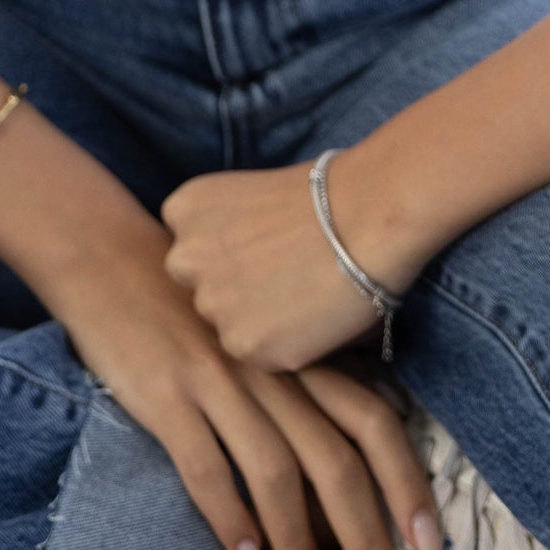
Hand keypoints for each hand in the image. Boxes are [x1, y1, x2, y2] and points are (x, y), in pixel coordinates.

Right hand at [46, 229, 440, 549]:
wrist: (110, 257)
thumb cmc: (197, 302)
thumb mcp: (266, 327)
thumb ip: (311, 375)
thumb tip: (372, 434)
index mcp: (301, 353)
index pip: (375, 421)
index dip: (408, 485)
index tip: (433, 545)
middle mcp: (271, 368)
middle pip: (337, 459)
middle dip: (367, 536)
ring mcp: (218, 379)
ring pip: (275, 470)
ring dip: (298, 538)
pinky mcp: (166, 394)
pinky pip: (205, 467)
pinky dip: (229, 518)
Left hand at [159, 157, 409, 371]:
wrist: (365, 215)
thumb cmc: (324, 195)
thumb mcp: (248, 194)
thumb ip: (224, 232)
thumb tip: (230, 265)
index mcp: (183, 209)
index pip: (189, 247)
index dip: (226, 253)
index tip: (258, 248)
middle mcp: (185, 259)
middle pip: (200, 289)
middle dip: (234, 289)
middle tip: (281, 278)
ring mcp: (212, 305)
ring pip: (228, 326)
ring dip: (257, 320)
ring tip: (303, 295)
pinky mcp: (244, 345)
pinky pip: (259, 355)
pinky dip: (284, 344)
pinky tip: (313, 315)